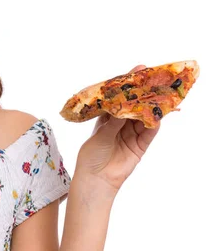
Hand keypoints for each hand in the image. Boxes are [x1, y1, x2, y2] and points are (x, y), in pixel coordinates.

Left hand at [74, 65, 160, 192]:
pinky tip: (158, 116)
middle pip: (134, 106)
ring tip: (158, 94)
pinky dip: (154, 124)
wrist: (96, 179)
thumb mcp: (101, 134)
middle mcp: (119, 125)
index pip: (119, 99)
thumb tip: (123, 105)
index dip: (127, 86)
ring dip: (151, 107)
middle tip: (153, 78)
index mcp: (106, 119)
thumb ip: (114, 121)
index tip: (138, 71)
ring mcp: (130, 135)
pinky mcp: (139, 146)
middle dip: (143, 93)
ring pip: (143, 118)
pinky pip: (149, 133)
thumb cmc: (91, 155)